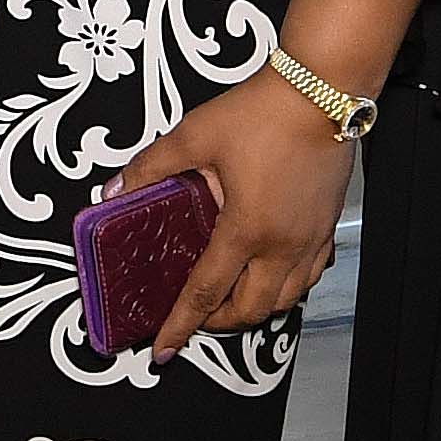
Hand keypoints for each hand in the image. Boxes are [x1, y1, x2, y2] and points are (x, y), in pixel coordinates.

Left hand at [112, 75, 354, 352]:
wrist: (321, 90)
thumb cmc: (261, 111)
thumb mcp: (194, 135)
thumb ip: (151, 167)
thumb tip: (114, 191)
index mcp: (246, 229)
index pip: (206, 293)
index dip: (181, 325)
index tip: (163, 350)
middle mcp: (283, 245)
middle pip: (251, 309)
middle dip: (218, 323)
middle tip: (193, 316)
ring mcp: (311, 239)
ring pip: (285, 299)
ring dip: (254, 307)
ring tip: (228, 299)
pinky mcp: (327, 226)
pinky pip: (307, 275)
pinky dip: (285, 286)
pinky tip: (268, 271)